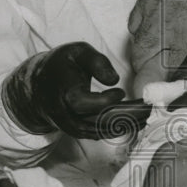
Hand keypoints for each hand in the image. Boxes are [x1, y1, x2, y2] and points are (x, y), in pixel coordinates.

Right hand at [1, 42, 147, 138]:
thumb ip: (97, 62)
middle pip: (98, 122)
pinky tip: (135, 123)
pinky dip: (117, 129)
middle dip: (125, 117)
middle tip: (147, 109)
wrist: (39, 85)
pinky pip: (99, 134)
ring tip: (146, 116)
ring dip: (125, 126)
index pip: (86, 104)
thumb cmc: (62, 65)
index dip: (106, 101)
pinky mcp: (77, 131)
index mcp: (65, 93)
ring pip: (100, 131)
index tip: (120, 91)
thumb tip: (114, 80)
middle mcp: (66, 115)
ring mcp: (71, 126)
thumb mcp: (77, 52)